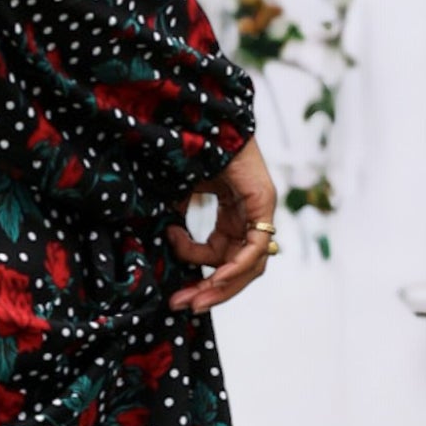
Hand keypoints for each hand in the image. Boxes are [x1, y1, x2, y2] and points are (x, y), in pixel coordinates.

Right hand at [166, 138, 277, 313]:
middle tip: (182, 307)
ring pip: (249, 266)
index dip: (198, 273)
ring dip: (221, 287)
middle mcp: (250, 216)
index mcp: (233, 215)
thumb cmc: (190, 149)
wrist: (204, 118)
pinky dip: (235, 267)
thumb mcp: (179, 194)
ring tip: (194, 298)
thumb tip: (162, 241)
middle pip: (237, 269)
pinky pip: (254, 248)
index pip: (223, 257)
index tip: (173, 278)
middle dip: (209, 291)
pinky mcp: (263, 203)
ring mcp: (260, 211)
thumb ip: (175, 218)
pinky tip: (214, 279)